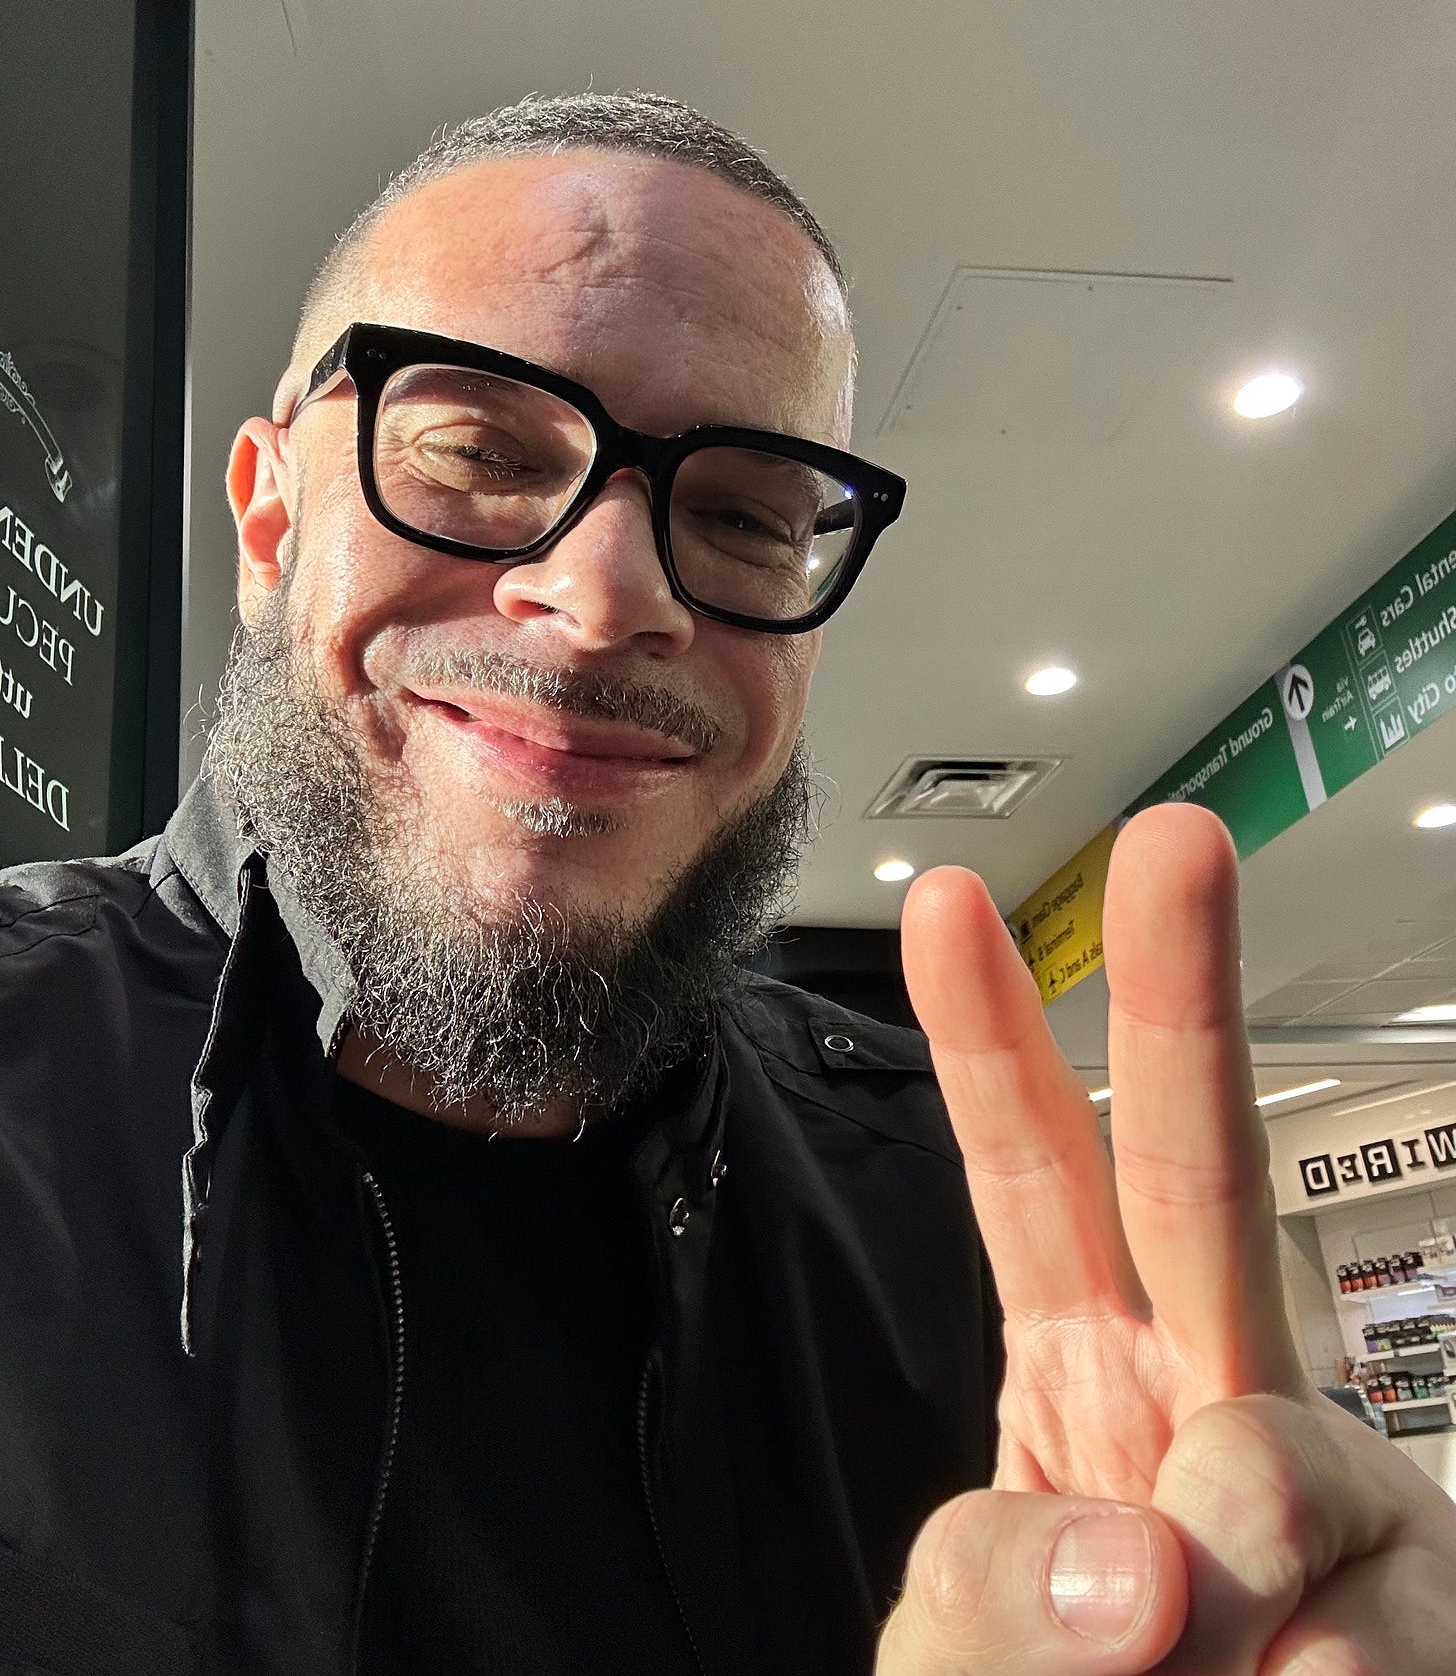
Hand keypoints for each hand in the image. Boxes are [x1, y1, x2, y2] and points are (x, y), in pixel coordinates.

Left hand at [877, 803, 1455, 1672]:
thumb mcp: (957, 1656)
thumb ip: (995, 1594)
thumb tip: (1158, 1563)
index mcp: (1086, 1369)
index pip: (1032, 1181)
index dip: (988, 1041)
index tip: (949, 905)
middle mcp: (1218, 1392)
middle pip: (1198, 1175)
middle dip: (1183, 999)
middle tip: (1177, 844)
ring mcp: (1336, 1494)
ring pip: (1286, 1459)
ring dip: (1216, 1593)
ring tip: (1199, 1666)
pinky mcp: (1428, 1599)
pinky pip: (1366, 1640)